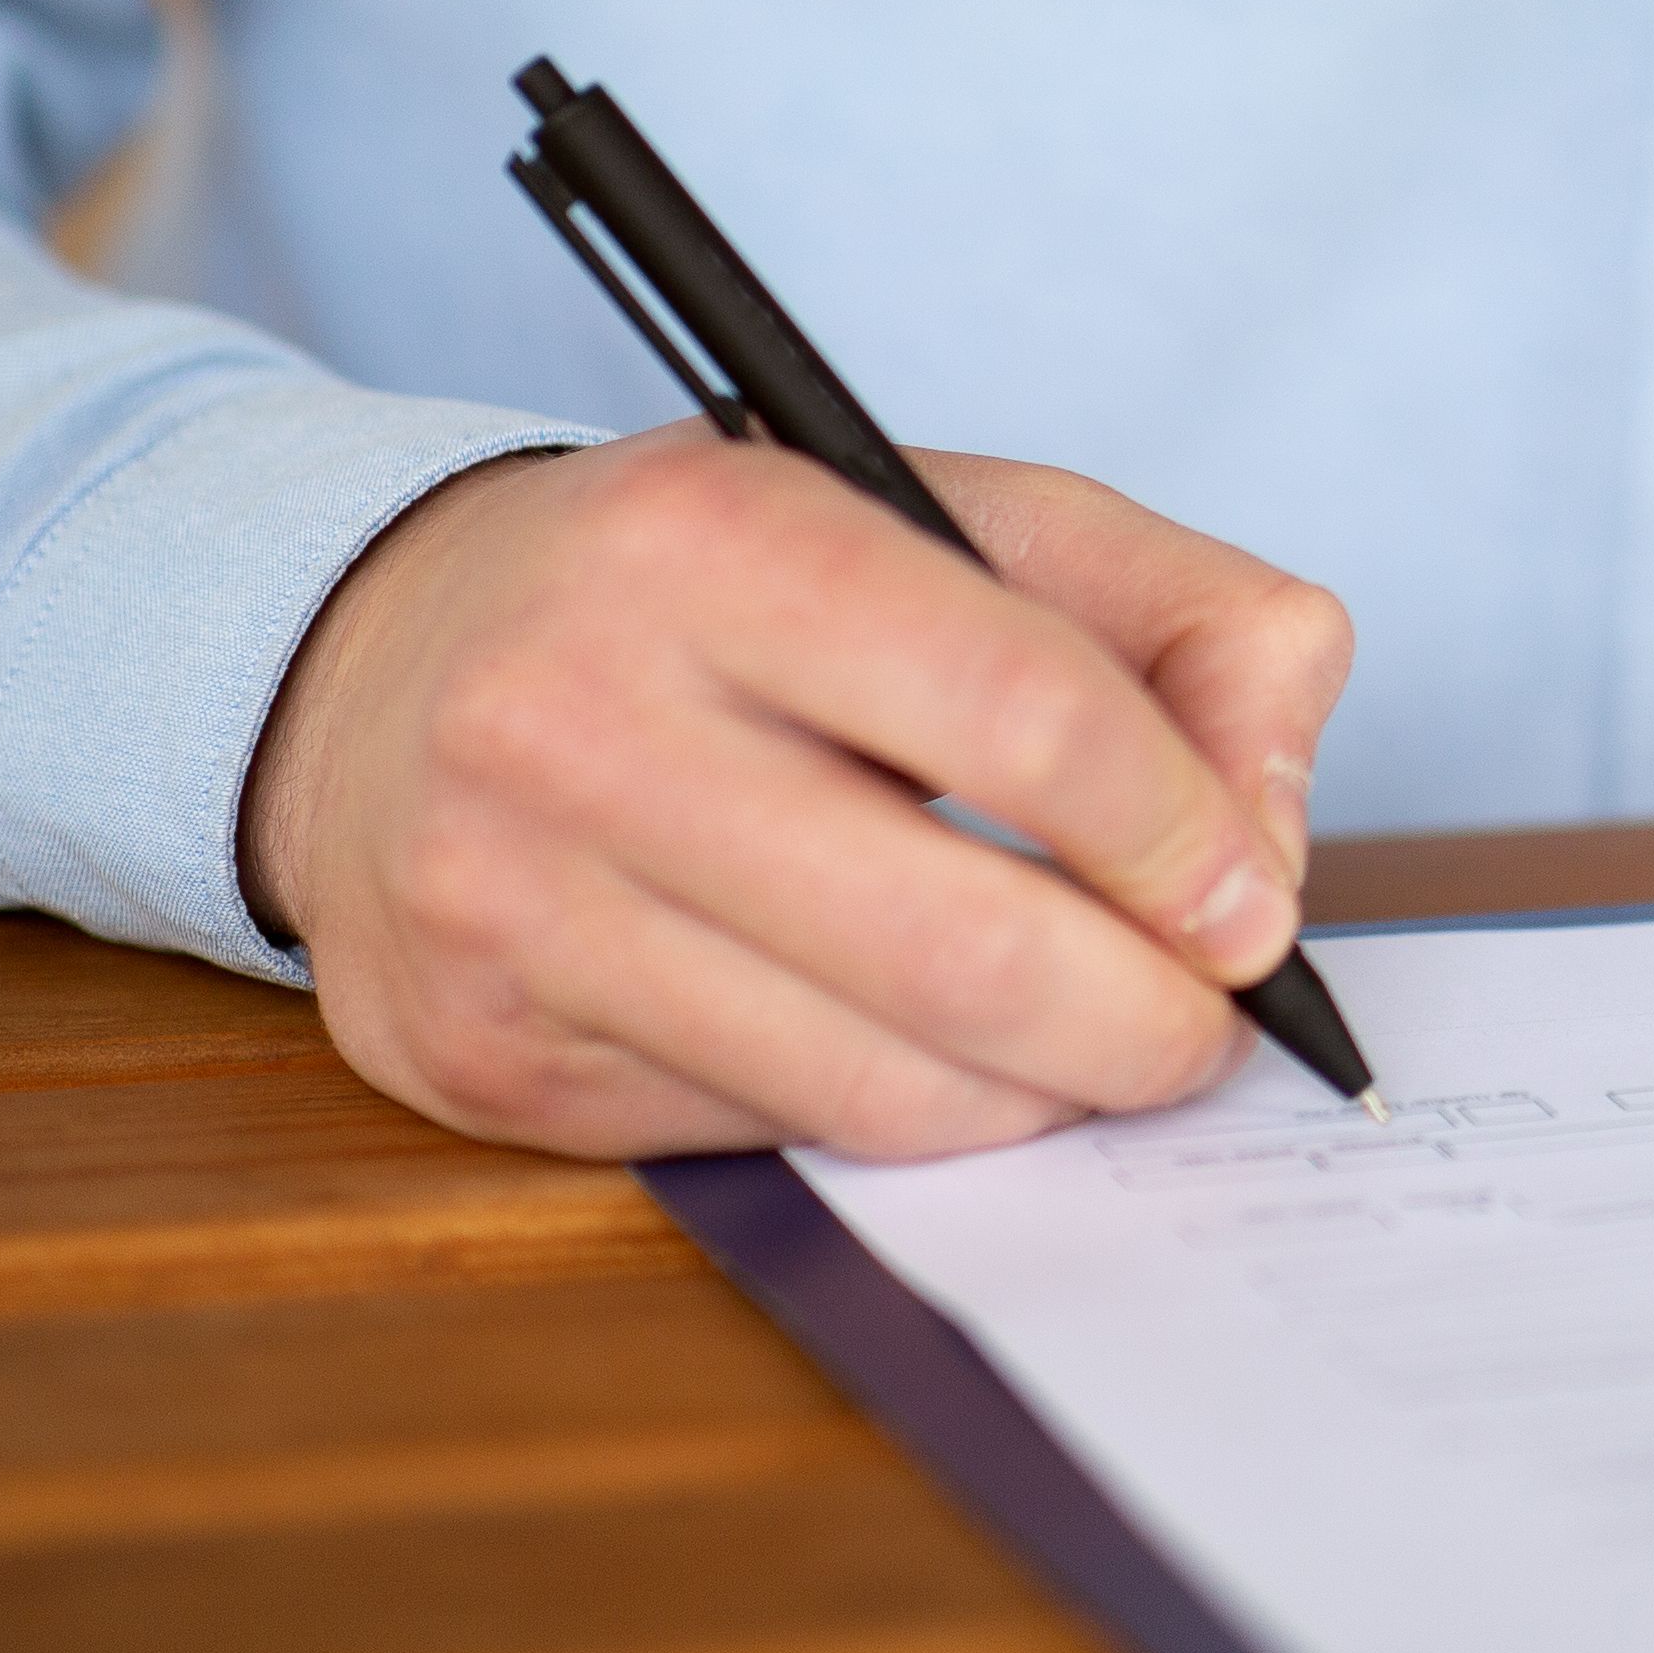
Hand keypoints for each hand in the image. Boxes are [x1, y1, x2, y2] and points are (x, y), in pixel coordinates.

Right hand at [238, 426, 1354, 1161]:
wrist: (384, 662)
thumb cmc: (735, 588)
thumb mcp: (967, 517)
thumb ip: (1185, 626)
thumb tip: (1269, 848)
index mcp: (717, 538)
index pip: (1021, 711)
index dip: (1179, 834)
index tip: (1253, 908)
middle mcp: (575, 715)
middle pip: (954, 943)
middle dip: (1139, 1022)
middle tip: (1208, 1032)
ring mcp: (504, 900)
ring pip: (866, 1085)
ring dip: (1032, 1095)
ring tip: (1088, 1046)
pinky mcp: (474, 1051)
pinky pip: (760, 1135)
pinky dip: (887, 1114)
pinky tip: (912, 1045)